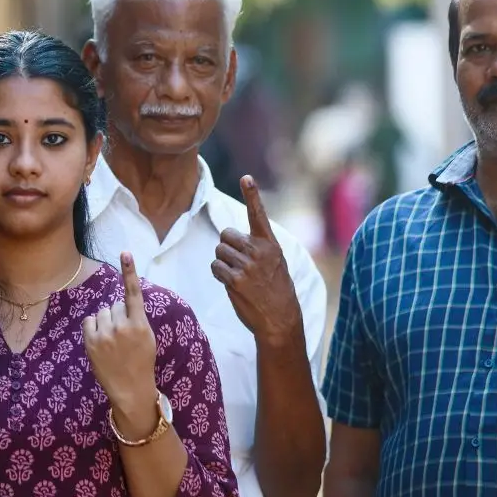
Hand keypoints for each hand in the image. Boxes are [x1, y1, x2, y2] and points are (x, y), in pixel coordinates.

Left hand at [83, 253, 157, 420]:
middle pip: (114, 305)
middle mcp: (122, 326)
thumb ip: (136, 318)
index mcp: (140, 324)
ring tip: (112, 340)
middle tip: (123, 335)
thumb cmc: (141, 361)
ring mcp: (105, 334)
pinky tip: (100, 341)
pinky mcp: (91, 342)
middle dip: (118, 315)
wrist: (131, 389)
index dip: (129, 271)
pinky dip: (93, 328)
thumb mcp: (147, 338)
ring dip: (105, 321)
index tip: (125, 252)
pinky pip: (89, 322)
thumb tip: (121, 303)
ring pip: (101, 312)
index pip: (133, 293)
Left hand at [212, 175, 301, 344]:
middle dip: (227, 247)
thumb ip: (257, 248)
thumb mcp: (275, 263)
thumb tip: (230, 239)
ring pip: (219, 251)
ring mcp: (248, 265)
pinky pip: (216, 267)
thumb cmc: (276, 290)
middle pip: (226, 234)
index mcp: (270, 244)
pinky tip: (232, 284)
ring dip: (222, 262)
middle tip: (239, 264)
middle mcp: (259, 251)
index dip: (252, 195)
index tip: (246, 178)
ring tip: (238, 276)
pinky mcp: (236, 280)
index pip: (258, 215)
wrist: (280, 319)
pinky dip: (219, 274)